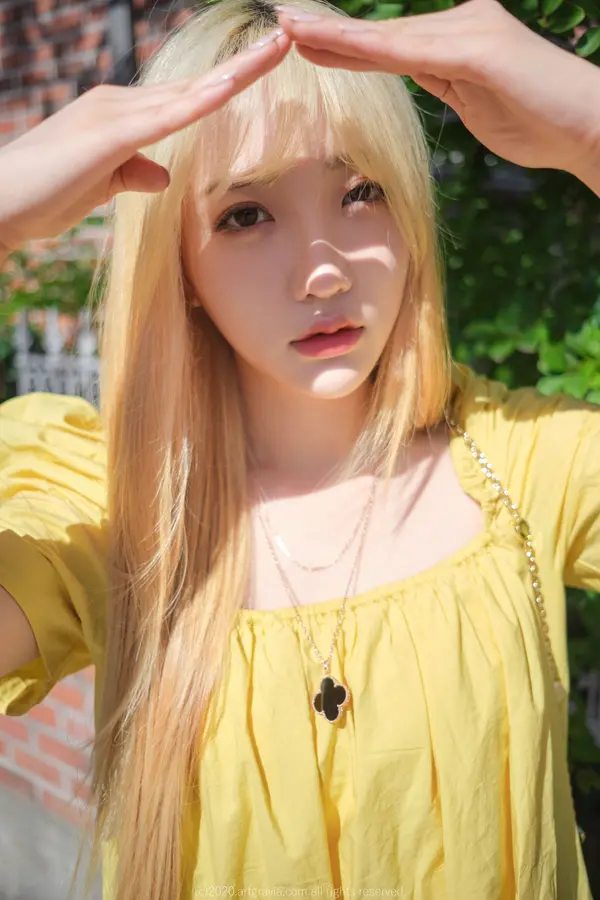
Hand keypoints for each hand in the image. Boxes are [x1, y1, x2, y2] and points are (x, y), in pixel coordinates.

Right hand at [0, 28, 289, 252]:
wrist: (0, 203)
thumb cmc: (45, 196)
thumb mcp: (101, 185)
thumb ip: (134, 173)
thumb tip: (164, 175)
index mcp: (122, 116)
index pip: (187, 96)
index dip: (227, 81)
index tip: (263, 65)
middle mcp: (120, 104)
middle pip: (195, 83)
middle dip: (244, 65)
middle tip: (287, 40)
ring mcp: (114, 115)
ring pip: (186, 92)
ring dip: (233, 73)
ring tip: (276, 49)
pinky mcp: (108, 136)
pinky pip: (164, 118)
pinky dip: (198, 102)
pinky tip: (228, 87)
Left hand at [277, 0, 599, 178]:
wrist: (588, 127)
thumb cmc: (540, 123)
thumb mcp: (479, 104)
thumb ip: (448, 83)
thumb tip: (421, 75)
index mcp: (460, 39)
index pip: (391, 45)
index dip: (346, 44)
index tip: (305, 41)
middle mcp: (461, 24)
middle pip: (383, 34)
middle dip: (331, 33)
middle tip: (283, 23)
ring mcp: (470, 31)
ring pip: (390, 38)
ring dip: (337, 35)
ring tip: (291, 28)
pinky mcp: (478, 48)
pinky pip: (412, 52)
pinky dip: (369, 49)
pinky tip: (332, 43)